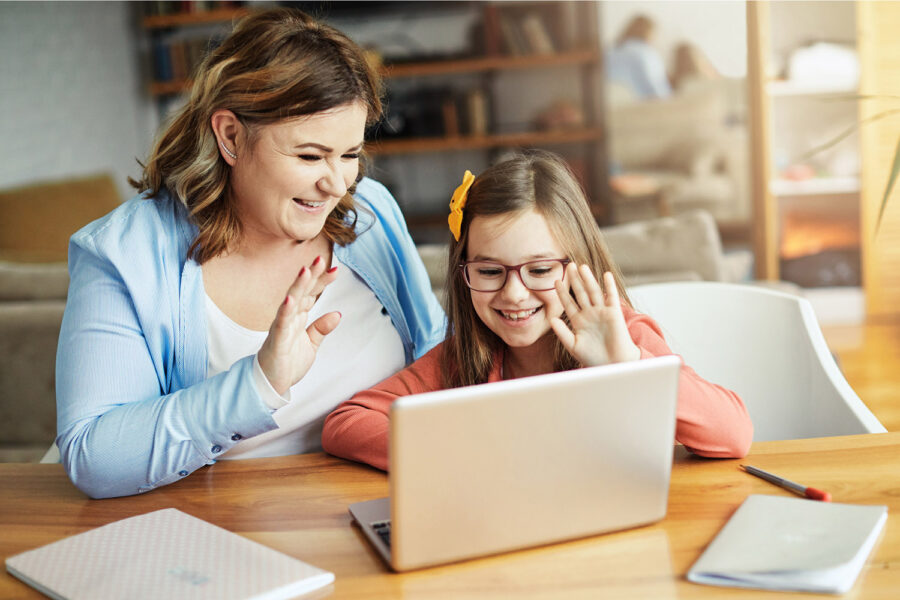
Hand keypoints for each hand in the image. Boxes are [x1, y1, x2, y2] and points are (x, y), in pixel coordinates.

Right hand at [257, 257, 340, 394]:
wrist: (272, 384)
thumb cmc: (288, 362)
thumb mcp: (311, 344)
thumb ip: (321, 328)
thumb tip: (337, 314)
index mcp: (298, 317)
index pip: (311, 294)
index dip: (322, 281)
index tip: (335, 270)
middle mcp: (289, 317)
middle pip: (301, 292)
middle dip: (311, 275)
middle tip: (320, 258)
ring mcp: (282, 327)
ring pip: (290, 302)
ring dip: (297, 286)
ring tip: (305, 270)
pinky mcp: (277, 340)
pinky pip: (281, 323)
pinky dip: (285, 311)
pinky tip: (290, 300)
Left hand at [550, 265, 640, 366]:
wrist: (612, 365)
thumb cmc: (593, 358)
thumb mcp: (573, 345)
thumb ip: (562, 332)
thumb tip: (550, 319)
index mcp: (579, 321)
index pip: (568, 303)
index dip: (562, 292)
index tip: (555, 281)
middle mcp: (590, 314)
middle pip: (580, 293)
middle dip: (575, 280)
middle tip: (569, 265)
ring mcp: (602, 312)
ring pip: (593, 292)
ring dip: (588, 279)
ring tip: (582, 267)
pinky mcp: (614, 314)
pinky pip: (611, 297)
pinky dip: (609, 286)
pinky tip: (605, 275)